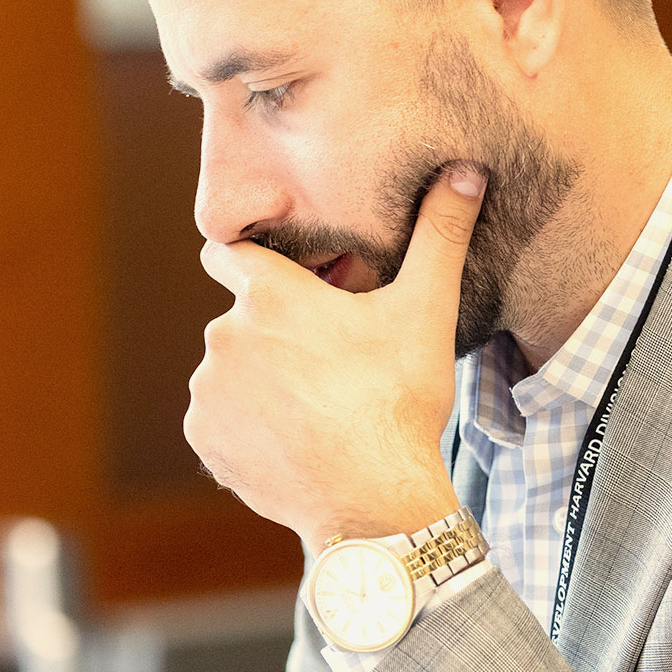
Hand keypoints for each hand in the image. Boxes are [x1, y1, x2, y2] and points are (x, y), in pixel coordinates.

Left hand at [188, 164, 485, 550]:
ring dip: (260, 382)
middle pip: (242, 320)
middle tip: (329, 365)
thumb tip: (467, 171)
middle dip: (275, 335)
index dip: (254, 262)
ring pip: (230, 372)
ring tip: (315, 408)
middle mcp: (223, 334)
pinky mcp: (203, 438)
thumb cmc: (399, 402)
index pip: (227, 251)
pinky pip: (219, 420)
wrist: (373, 501)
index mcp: (269, 294)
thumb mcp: (426, 312)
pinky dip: (247, 427)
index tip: (285, 282)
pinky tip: (293, 441)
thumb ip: (440, 234)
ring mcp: (207, 390)